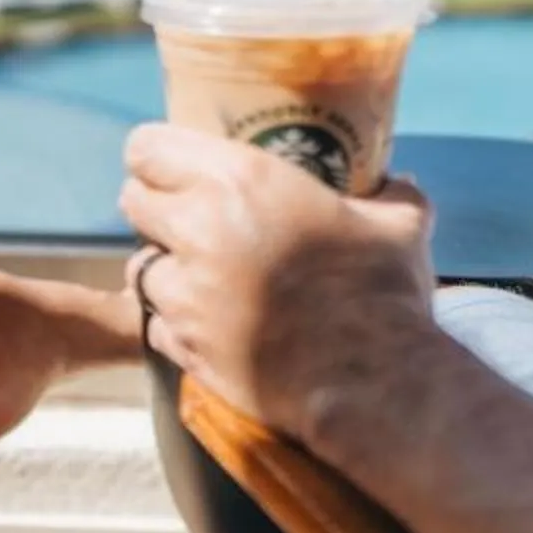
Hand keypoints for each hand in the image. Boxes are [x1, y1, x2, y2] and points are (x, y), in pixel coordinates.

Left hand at [120, 123, 438, 445]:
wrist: (375, 383)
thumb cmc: (385, 293)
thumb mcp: (399, 225)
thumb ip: (391, 193)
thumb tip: (397, 179)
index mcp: (240, 181)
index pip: (147, 149)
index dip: (154, 156)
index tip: (170, 166)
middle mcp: (200, 229)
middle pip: (133, 201)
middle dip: (154, 207)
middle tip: (184, 218)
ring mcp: (185, 293)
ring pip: (140, 265)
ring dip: (163, 267)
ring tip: (197, 274)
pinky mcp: (185, 345)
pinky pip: (155, 323)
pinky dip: (173, 322)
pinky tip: (208, 323)